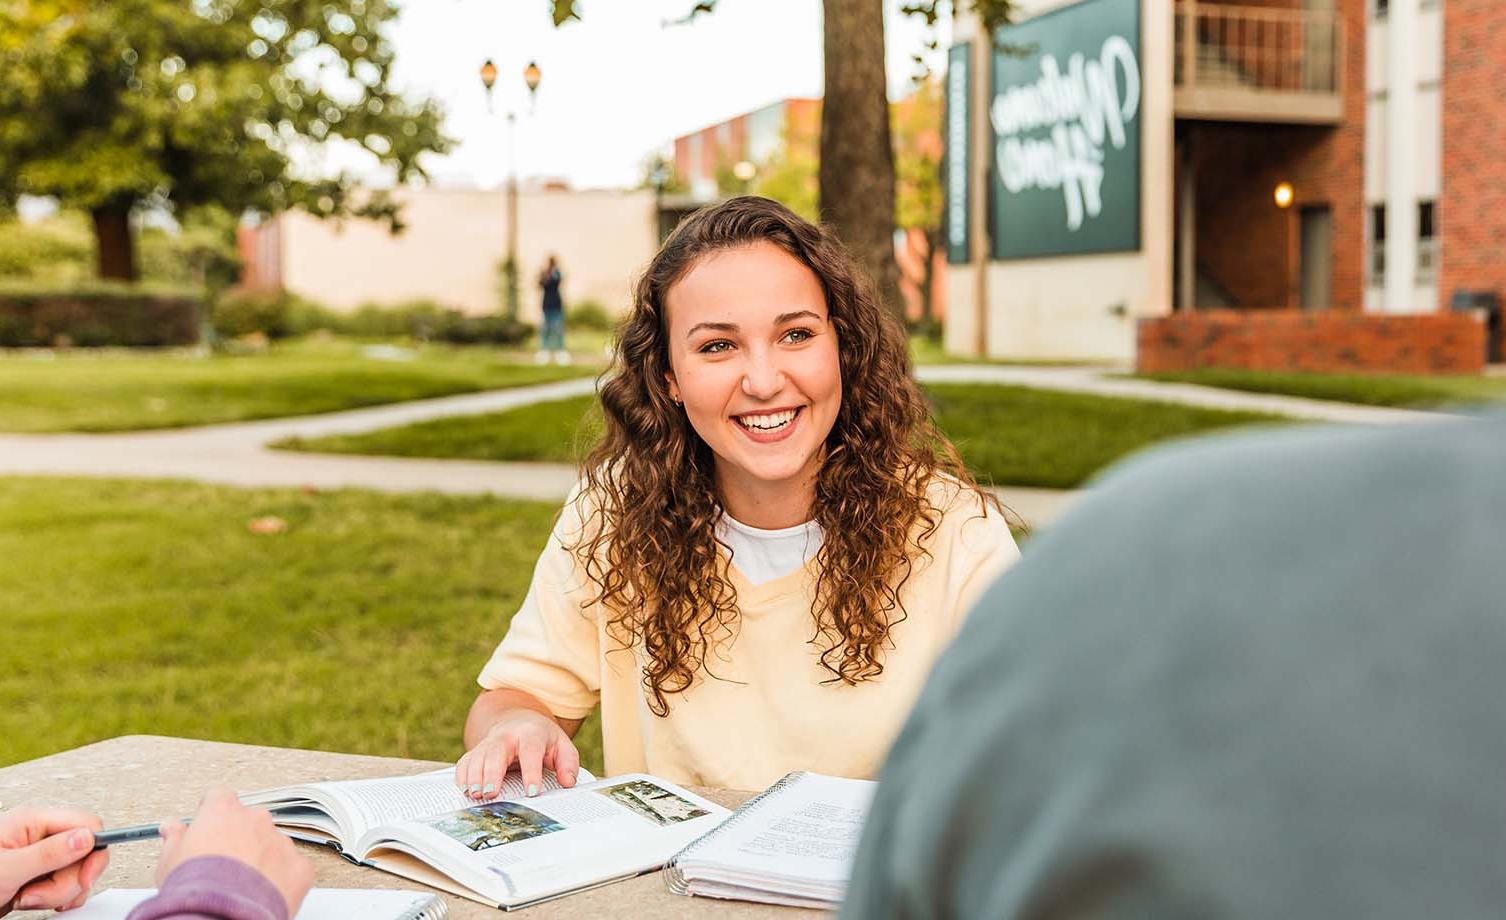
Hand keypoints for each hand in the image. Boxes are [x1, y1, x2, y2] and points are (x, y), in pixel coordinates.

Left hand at [0, 807, 107, 914]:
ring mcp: (38, 856)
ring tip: (26, 898)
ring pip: (75, 871)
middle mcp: (39, 836)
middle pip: (84, 852)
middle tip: (41, 893)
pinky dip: (54, 898)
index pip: (87, 824)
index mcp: (33, 821)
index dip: (93, 851)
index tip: (84, 877)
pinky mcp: (36, 875)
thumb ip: (49, 852)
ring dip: (57, 893)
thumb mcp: (6, 868)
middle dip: (69, 880)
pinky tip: (32, 901)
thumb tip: (88, 837)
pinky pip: (63, 885)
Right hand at [155, 789, 312, 917]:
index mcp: (223, 811)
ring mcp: (281, 841)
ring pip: (273, 844)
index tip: (210, 826)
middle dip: (240, 838)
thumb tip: (172, 828)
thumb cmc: (194, 890)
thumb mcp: (169, 861)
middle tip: (225, 865)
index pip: (220, 798)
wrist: (221, 917)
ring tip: (242, 885)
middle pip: (250, 821)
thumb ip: (175, 838)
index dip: (213, 813)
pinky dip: (282, 878)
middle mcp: (256, 820)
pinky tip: (263, 894)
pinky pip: (292, 867)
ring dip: (262, 858)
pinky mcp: (299, 866)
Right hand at [455, 710, 580, 800]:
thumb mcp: (561, 746)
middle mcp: (506, 736)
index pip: (530, 751)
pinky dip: (462, 776)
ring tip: (476, 796)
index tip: (532, 791)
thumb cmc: (542, 739)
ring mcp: (488, 743)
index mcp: (531, 734)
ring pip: (477, 757)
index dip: (531, 771)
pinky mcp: (476, 751)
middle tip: (491, 794)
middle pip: (496, 752)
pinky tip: (465, 791)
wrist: (518, 721)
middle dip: (492, 773)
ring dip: (474, 777)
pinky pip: (465, 762)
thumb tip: (568, 782)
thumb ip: (568, 763)